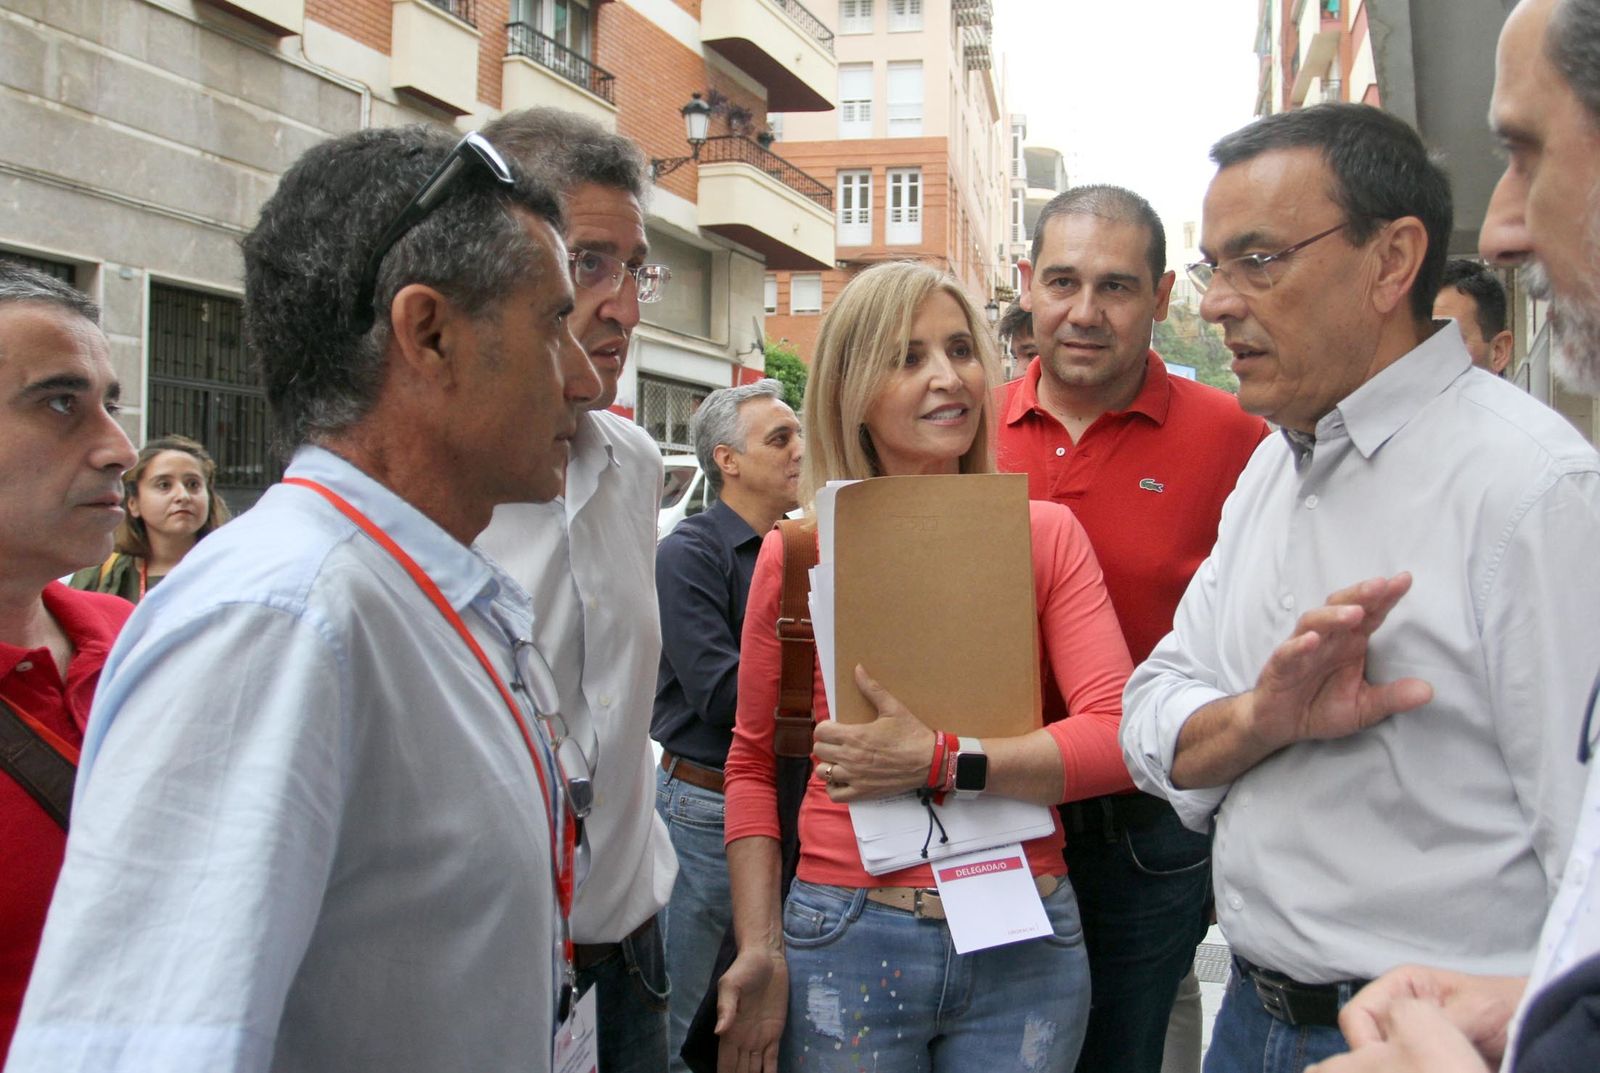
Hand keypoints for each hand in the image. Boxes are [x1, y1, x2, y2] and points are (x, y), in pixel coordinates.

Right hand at [715, 946, 788, 1072]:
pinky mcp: (775, 1034)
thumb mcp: (731, 984)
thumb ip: (726, 1008)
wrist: (766, 957)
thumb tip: (719, 1032)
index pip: (725, 1064)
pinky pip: (772, 1060)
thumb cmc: (744, 968)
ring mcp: (759, 1039)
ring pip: (754, 1070)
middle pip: (739, 1071)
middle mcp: (742, 1040)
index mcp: (729, 1032)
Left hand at [810, 666, 936, 801]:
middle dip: (825, 744)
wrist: (930, 762)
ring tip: (839, 759)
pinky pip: (834, 794)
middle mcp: (850, 757)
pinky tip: (842, 778)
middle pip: (818, 751)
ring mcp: (855, 777)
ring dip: (827, 765)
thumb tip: (858, 669)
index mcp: (855, 736)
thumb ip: (872, 688)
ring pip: (822, 772)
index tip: (834, 728)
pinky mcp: (862, 792)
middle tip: (838, 742)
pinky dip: (834, 787)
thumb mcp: (893, 708)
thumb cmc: (912, 735)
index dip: (825, 728)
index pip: (820, 732)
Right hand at [1246, 574, 1432, 750]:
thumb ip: (1392, 698)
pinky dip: (1299, 644)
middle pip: (1341, 607)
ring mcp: (1301, 650)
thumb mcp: (1364, 708)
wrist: (1281, 726)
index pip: (1370, 614)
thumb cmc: (1321, 708)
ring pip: (1314, 622)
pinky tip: (1312, 640)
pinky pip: (1288, 652)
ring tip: (1354, 614)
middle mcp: (1327, 640)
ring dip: (1333, 616)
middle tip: (1380, 585)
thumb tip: (1428, 692)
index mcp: (1349, 644)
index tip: (1405, 579)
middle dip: (1360, 594)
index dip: (1386, 597)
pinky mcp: (1280, 667)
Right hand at [1339, 966, 1524, 1063]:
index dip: (1365, 1043)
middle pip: (1364, 1042)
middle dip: (1383, 1061)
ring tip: (1428, 1072)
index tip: (1391, 1065)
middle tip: (1413, 1072)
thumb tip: (1409, 1047)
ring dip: (1401, 1069)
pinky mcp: (1424, 1062)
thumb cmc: (1511, 1007)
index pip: (1357, 1016)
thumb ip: (1439, 1022)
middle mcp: (1399, 1012)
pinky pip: (1405, 1070)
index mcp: (1401, 987)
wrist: (1542, 1029)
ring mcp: (1411, 1039)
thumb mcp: (1476, 1010)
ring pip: (1384, 1061)